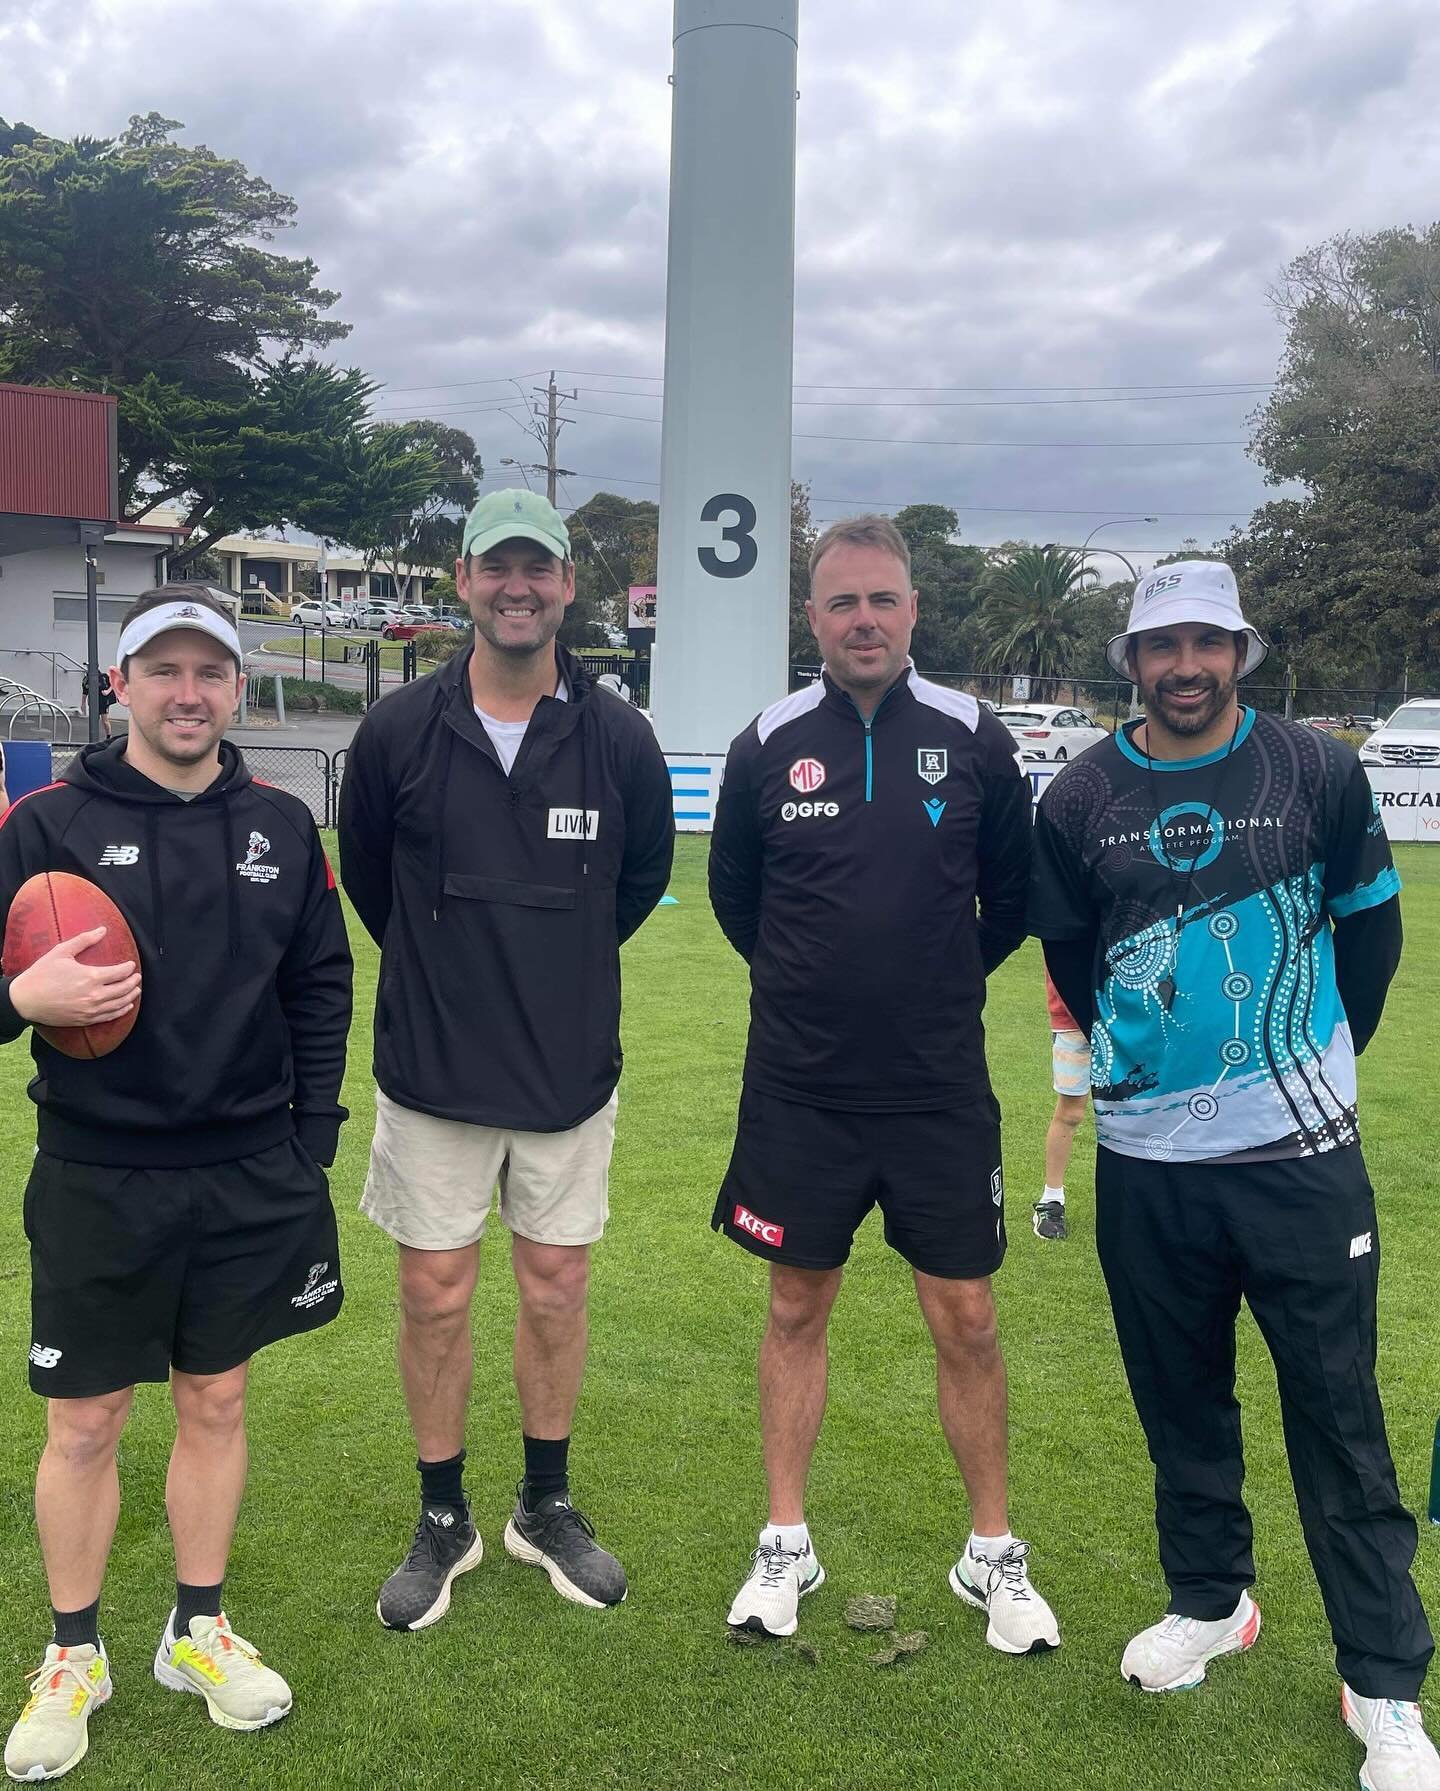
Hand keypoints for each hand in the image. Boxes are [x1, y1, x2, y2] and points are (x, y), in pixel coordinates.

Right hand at [9, 929, 140, 1027]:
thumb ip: (84, 940)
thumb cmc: (42, 974)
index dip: (128, 968)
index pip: (119, 972)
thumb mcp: (61, 952)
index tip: (131, 964)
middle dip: (133, 981)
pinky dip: (121, 1011)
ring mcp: (90, 1010)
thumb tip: (103, 930)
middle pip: (123, 989)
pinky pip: (109, 1016)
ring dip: (131, 996)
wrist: (25, 1000)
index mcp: (91, 976)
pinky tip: (126, 1006)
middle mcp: (94, 995)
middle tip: (137, 976)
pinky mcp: (85, 1020)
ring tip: (136, 990)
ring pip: (119, 1004)